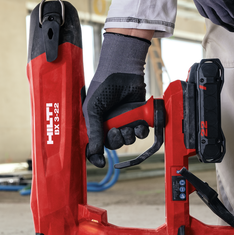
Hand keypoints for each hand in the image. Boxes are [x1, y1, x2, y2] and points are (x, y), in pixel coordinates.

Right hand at [82, 32, 149, 167]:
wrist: (122, 72)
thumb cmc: (102, 88)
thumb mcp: (92, 110)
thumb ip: (93, 131)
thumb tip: (94, 152)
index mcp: (96, 123)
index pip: (94, 145)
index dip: (96, 155)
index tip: (101, 162)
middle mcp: (110, 124)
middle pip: (113, 144)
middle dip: (116, 140)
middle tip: (116, 131)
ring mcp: (124, 121)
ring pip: (128, 140)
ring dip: (129, 135)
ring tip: (128, 125)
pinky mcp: (138, 117)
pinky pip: (140, 132)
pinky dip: (141, 131)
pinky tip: (138, 124)